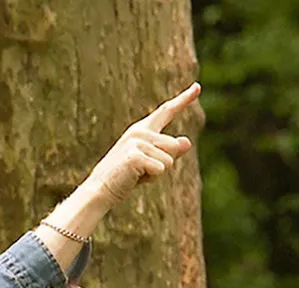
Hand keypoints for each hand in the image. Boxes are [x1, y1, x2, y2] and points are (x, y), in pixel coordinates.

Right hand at [81, 82, 202, 207]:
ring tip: (136, 174)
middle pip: (173, 145)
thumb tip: (187, 141)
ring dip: (157, 172)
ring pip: (169, 160)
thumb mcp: (152, 164)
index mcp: (142, 130)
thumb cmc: (126, 178)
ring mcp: (136, 142)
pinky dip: (151, 178)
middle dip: (164, 163)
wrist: (101, 190)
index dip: (184, 100)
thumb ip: (170, 152)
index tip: (197, 87)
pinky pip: (161, 169)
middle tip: (140, 171)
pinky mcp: (135, 155)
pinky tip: (133, 177)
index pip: (166, 112)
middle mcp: (139, 131)